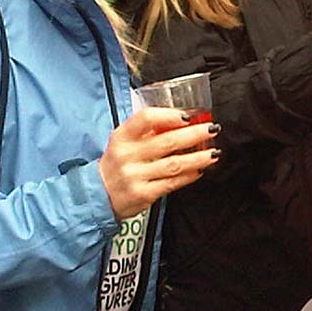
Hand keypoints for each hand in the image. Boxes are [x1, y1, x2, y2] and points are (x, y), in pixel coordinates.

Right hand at [99, 107, 220, 217]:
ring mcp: (135, 176)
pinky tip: (199, 170)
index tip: (187, 116)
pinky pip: (172, 183)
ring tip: (213, 153)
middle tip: (212, 129)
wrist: (98, 195)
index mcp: (121, 137)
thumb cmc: (116, 165)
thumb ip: (146, 132)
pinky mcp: (143, 194)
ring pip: (174, 164)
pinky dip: (189, 176)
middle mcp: (127, 155)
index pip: (145, 118)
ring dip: (198, 158)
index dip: (169, 115)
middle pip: (167, 141)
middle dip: (194, 134)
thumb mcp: (122, 142)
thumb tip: (182, 121)